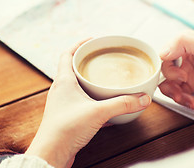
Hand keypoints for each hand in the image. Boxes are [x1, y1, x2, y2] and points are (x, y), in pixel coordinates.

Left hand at [26, 39, 150, 167]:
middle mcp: (61, 90)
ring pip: (76, 84)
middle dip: (88, 61)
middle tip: (102, 59)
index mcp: (64, 81)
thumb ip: (122, 104)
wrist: (51, 154)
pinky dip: (91, 97)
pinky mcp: (67, 116)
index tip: (93, 40)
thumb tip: (142, 98)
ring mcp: (63, 103)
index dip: (79, 44)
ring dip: (89, 80)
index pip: (67, 54)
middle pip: (72, 67)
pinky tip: (103, 104)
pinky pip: (80, 100)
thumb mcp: (98, 112)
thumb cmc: (64, 130)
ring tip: (105, 79)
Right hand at [160, 30, 193, 108]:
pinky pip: (180, 97)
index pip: (164, 55)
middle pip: (164, 73)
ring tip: (191, 101)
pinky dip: (188, 102)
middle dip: (172, 83)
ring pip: (169, 87)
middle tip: (186, 85)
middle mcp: (186, 60)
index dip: (167, 67)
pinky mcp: (193, 90)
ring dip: (178, 96)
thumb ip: (184, 43)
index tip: (180, 75)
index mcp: (187, 46)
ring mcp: (188, 76)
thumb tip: (162, 53)